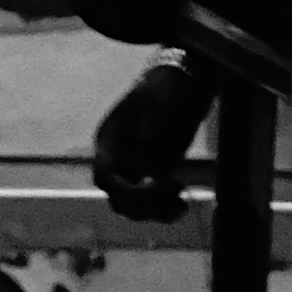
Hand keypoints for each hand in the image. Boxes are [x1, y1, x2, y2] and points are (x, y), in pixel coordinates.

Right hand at [88, 56, 219, 221]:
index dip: (128, 189)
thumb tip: (148, 176)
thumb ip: (150, 142)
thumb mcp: (159, 110)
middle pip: (118, 197)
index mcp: (110, 142)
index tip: (158, 185)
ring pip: (134, 205)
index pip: (106, 177)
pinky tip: (181, 205)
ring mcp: (136, 167)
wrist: (185, 80)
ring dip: (154, 211)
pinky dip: (164, 208)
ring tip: (180, 206)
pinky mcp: (156, 172)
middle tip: (175, 190)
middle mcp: (118, 159)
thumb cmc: (168, 90)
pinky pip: (152, 201)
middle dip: (143, 203)